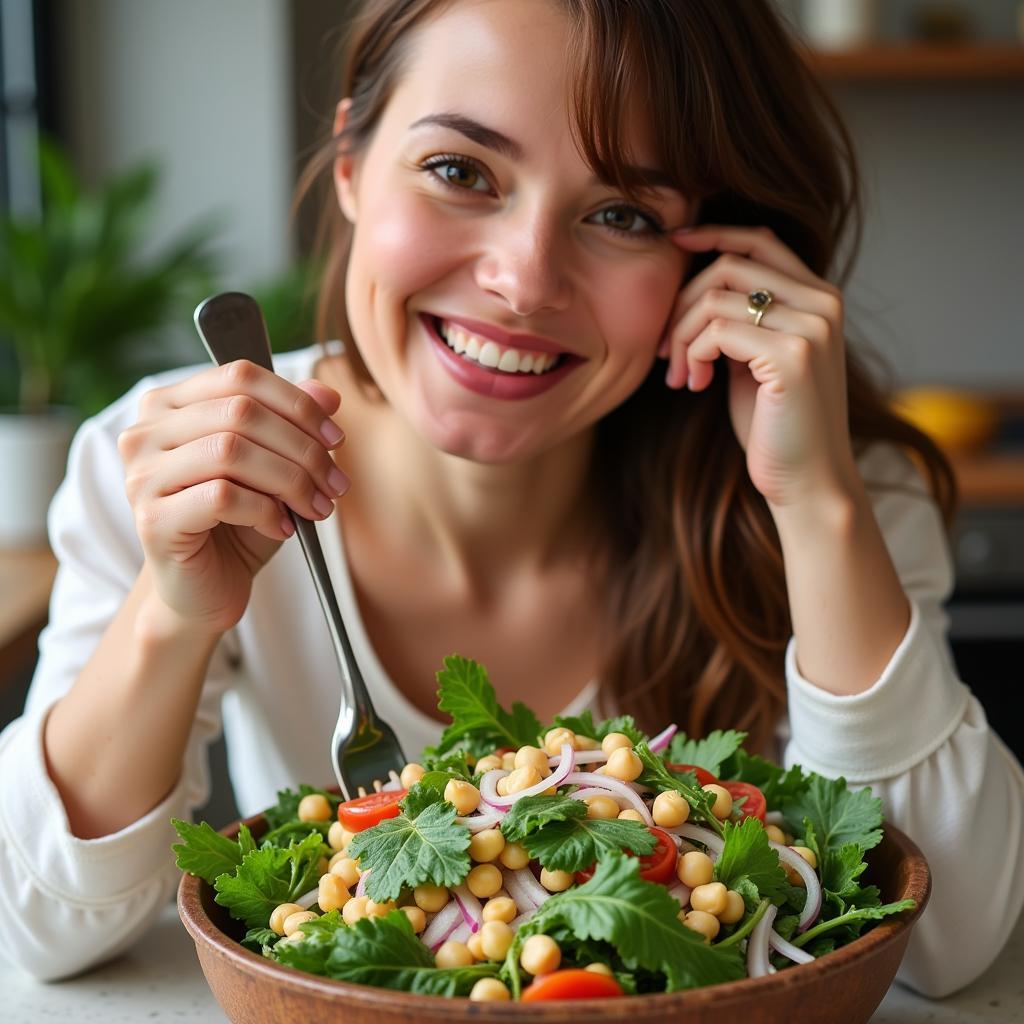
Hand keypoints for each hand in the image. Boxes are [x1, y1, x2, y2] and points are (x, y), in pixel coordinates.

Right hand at [117, 361, 347, 633]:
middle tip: (335, 483)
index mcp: (169, 404)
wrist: (204, 590)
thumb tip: (327, 393)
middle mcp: (145, 433)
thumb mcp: (274, 467)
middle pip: (241, 413)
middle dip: (302, 448)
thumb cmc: (238, 523)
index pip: (240, 376)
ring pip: (231, 451)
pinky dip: (266, 510)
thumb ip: (294, 423)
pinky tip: (283, 528)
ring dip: (290, 480)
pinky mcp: (152, 520)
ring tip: (316, 507)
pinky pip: (221, 497)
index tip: (336, 439)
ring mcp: (142, 475)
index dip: (298, 404)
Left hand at [659, 225, 859, 508]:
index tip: (674, 244)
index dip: (713, 234)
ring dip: (681, 336)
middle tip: (666, 352)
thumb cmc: (774, 426)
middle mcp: (822, 303)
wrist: (807, 482)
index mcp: (818, 298)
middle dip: (681, 304)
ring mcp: (812, 326)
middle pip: (728, 264)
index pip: (759, 240)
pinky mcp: (793, 355)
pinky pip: (716, 330)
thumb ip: (739, 320)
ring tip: (679, 375)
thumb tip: (695, 286)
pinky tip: (695, 384)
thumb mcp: (754, 360)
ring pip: (714, 297)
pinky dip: (693, 354)